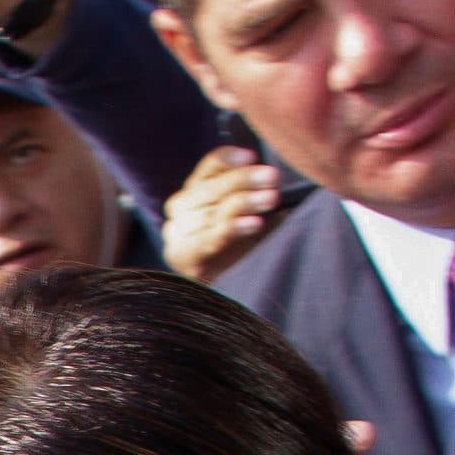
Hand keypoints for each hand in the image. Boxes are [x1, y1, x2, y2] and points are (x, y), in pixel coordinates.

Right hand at [162, 147, 286, 286]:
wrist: (214, 299)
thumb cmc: (236, 250)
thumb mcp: (247, 216)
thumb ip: (254, 196)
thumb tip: (277, 182)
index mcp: (195, 190)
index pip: (210, 167)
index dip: (230, 159)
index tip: (253, 155)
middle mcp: (180, 208)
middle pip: (212, 188)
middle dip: (244, 180)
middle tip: (273, 177)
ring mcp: (177, 233)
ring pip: (213, 211)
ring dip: (245, 203)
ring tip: (271, 199)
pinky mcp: (182, 257)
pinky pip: (210, 237)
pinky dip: (234, 228)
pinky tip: (255, 223)